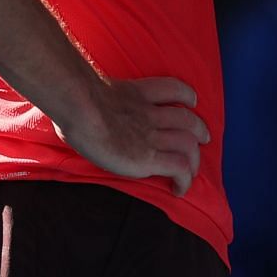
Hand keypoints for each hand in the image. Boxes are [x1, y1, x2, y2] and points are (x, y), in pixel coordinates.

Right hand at [53, 76, 210, 196]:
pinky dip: (185, 178)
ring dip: (195, 158)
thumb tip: (73, 103)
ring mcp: (152, 135)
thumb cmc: (72, 101)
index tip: (191, 102)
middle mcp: (150, 114)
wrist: (81, 108)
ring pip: (188, 144)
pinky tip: (181, 188)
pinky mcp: (149, 157)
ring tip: (193, 171)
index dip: (186, 95)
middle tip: (204, 138)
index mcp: (136, 94)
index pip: (171, 89)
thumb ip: (92, 97)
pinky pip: (178, 168)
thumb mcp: (88, 91)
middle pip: (187, 119)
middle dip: (199, 129)